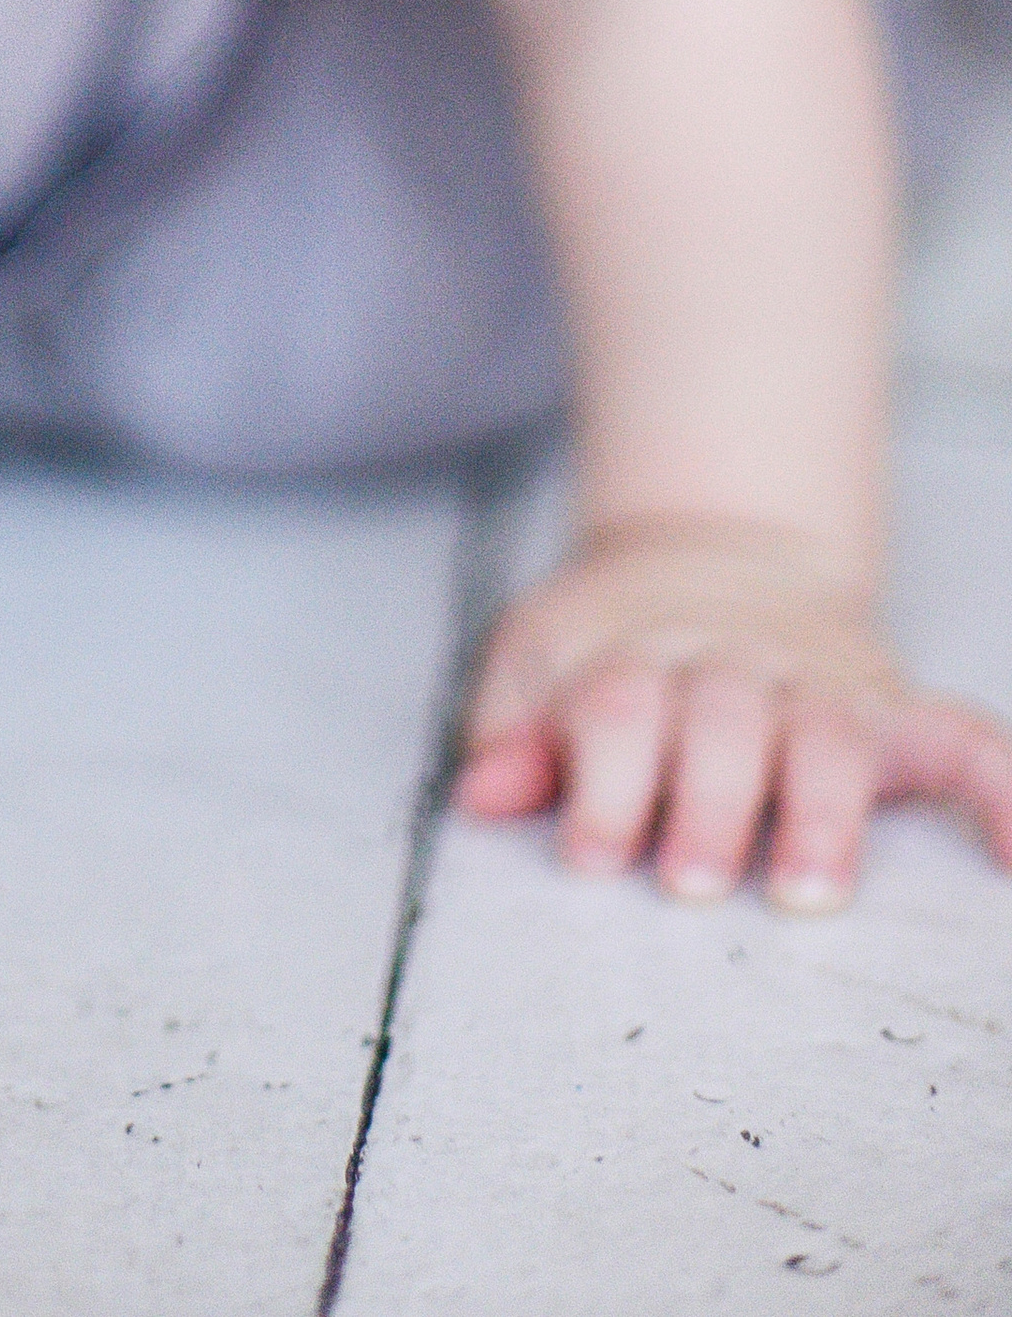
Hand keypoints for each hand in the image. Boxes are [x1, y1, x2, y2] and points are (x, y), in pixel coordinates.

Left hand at [454, 515, 1011, 908]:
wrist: (710, 552)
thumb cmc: (614, 643)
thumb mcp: (540, 663)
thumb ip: (513, 733)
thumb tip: (480, 797)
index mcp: (641, 651)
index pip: (622, 707)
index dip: (606, 783)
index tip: (592, 856)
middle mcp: (738, 663)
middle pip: (725, 721)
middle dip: (711, 804)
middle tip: (691, 884)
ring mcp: (822, 683)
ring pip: (830, 735)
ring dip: (824, 812)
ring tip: (808, 889)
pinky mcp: (894, 707)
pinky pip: (968, 740)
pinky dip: (1004, 791)